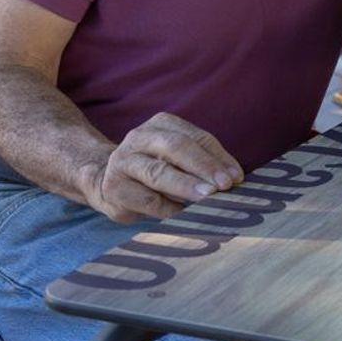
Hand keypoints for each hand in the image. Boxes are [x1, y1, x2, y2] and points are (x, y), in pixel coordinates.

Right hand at [83, 112, 243, 222]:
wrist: (105, 181)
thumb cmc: (155, 169)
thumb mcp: (178, 158)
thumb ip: (203, 162)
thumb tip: (234, 178)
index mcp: (161, 125)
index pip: (194, 137)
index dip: (217, 156)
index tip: (236, 176)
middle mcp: (139, 138)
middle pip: (175, 148)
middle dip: (203, 166)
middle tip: (224, 185)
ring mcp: (123, 162)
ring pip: (158, 173)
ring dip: (185, 185)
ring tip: (207, 196)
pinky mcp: (114, 188)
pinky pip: (147, 200)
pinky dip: (169, 209)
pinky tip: (185, 215)